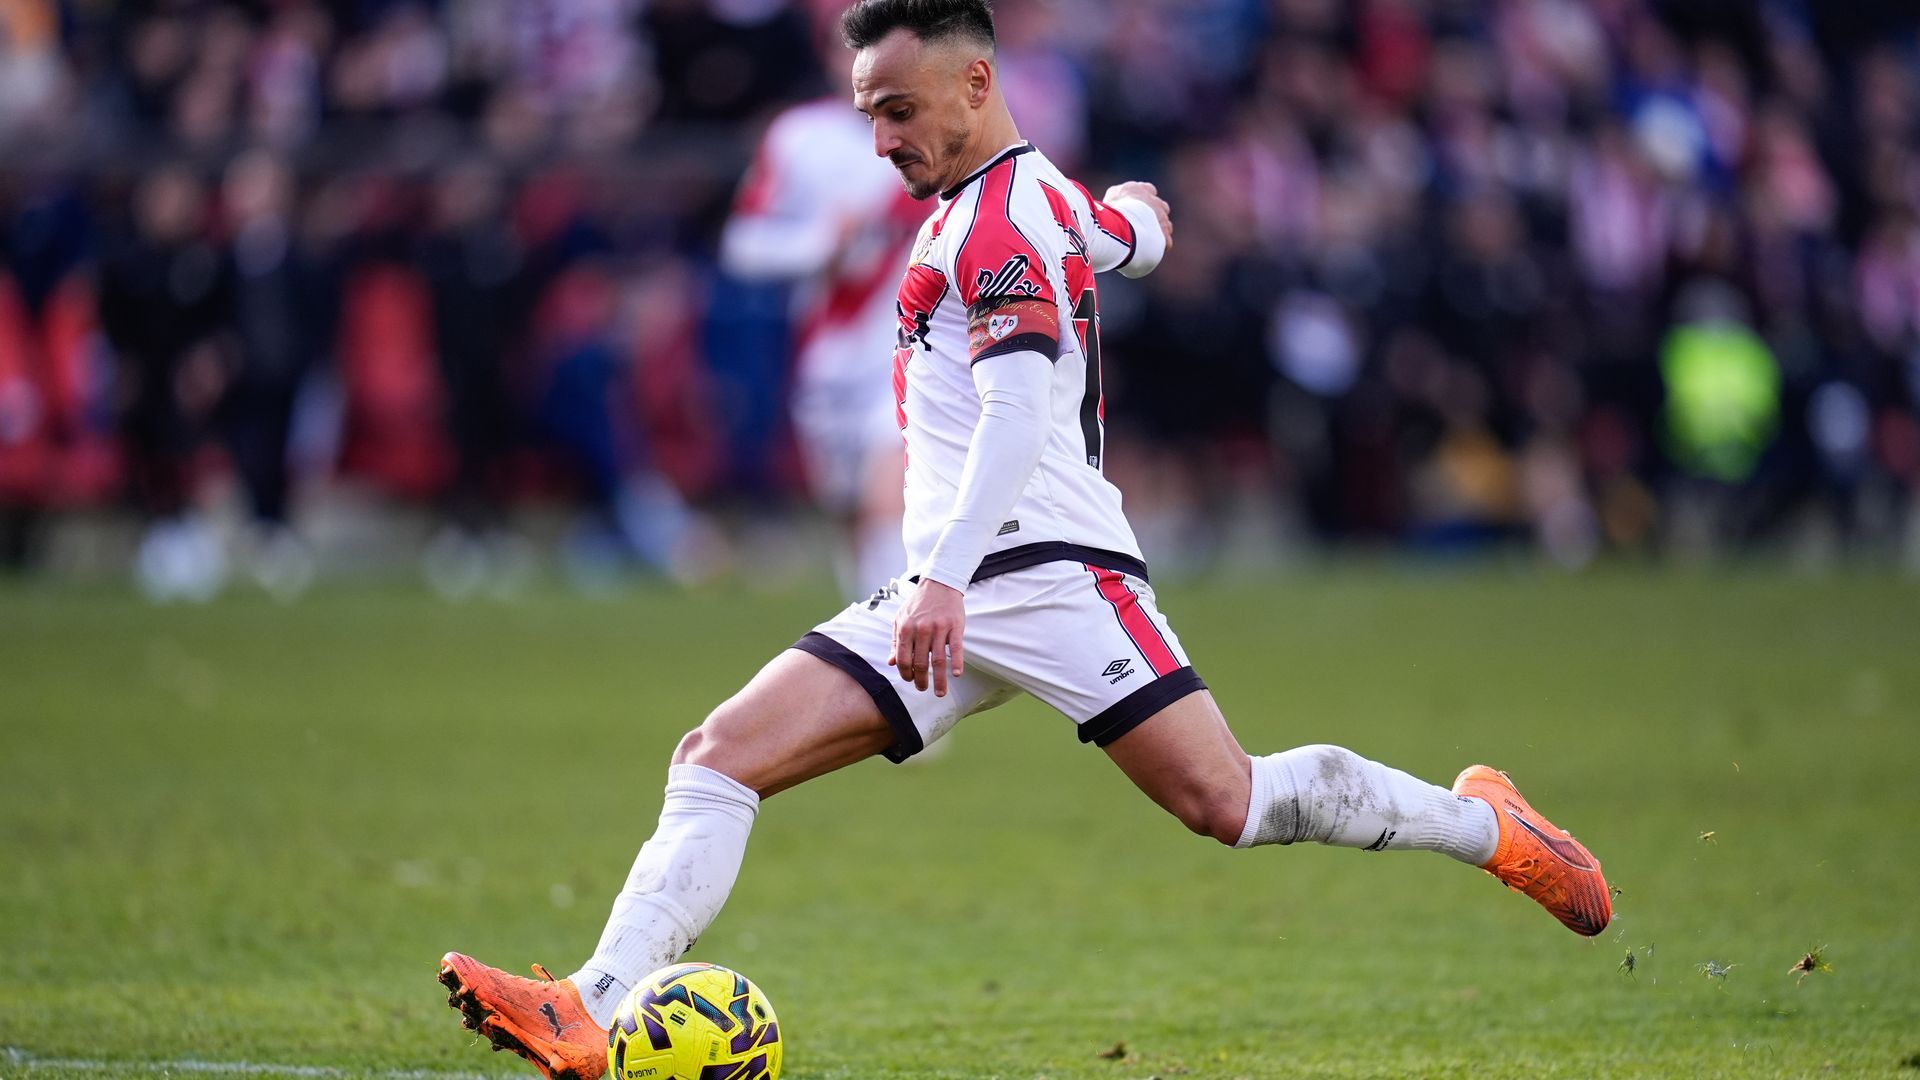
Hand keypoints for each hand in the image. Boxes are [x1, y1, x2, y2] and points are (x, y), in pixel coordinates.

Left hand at [889, 578, 965, 696]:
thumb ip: (895, 641)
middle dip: (920, 681)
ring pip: (938, 661)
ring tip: (939, 692)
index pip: (903, 659)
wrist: (939, 584)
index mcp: (905, 629)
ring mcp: (939, 629)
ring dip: (939, 680)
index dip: (905, 674)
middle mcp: (921, 630)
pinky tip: (957, 674)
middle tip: (923, 689)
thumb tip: (891, 662)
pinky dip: (957, 662)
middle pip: (920, 663)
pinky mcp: (955, 626)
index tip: (910, 680)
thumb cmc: (918, 603)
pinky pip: (956, 648)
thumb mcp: (901, 619)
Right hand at [1104, 180, 1171, 252]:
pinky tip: (1150, 251)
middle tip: (1142, 225)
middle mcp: (1154, 202)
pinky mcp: (1164, 236)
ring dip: (1159, 231)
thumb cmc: (1110, 212)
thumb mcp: (1110, 200)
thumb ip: (1116, 199)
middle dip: (1155, 215)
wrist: (1122, 227)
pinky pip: (1166, 242)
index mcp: (1139, 190)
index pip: (1149, 190)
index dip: (1145, 201)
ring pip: (1166, 224)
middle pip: (1162, 206)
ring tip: (1146, 240)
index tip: (1138, 208)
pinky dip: (1160, 246)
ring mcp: (1162, 219)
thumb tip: (1113, 204)